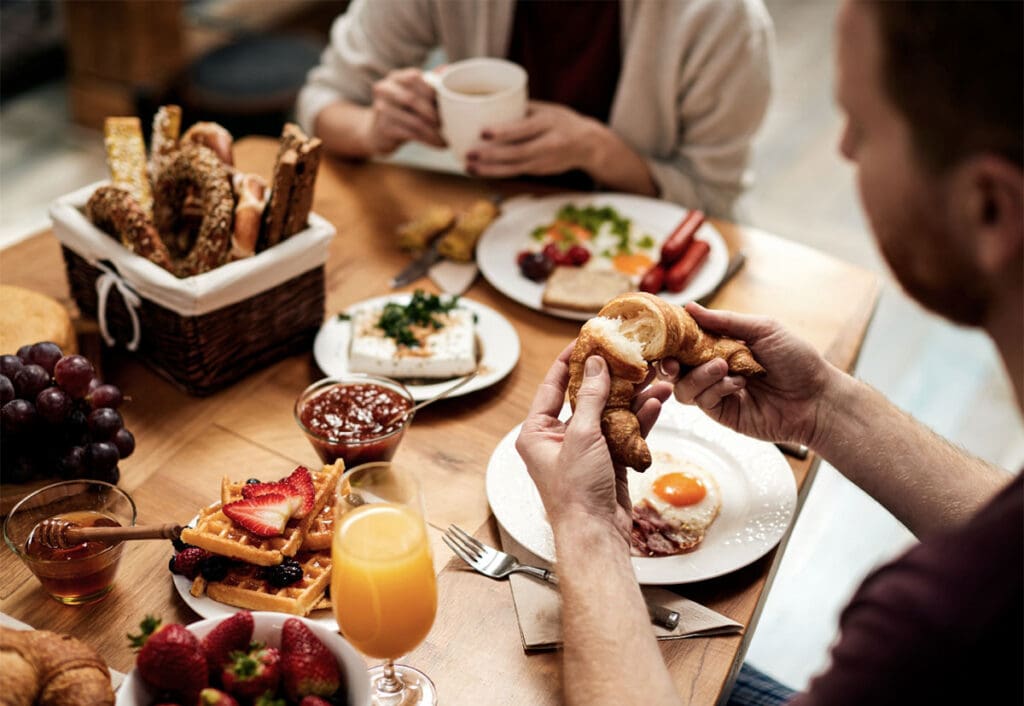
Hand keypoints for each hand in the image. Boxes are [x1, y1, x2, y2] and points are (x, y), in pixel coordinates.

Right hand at [363, 68, 444, 154]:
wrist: (378, 133)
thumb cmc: (403, 111)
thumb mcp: (414, 93)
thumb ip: (429, 82)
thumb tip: (446, 68)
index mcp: (395, 77)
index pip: (413, 77)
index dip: (431, 90)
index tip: (446, 102)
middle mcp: (384, 89)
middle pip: (412, 99)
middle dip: (433, 112)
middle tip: (448, 122)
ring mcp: (381, 109)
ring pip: (414, 120)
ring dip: (434, 131)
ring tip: (446, 137)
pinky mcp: (384, 128)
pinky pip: (411, 134)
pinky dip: (428, 140)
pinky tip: (438, 143)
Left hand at [466, 101, 597, 177]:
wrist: (588, 145)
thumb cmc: (561, 121)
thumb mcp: (546, 109)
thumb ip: (520, 108)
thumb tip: (487, 103)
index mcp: (550, 123)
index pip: (525, 128)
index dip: (504, 132)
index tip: (483, 131)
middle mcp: (549, 144)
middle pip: (517, 153)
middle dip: (491, 156)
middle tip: (469, 153)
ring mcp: (544, 161)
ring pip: (514, 168)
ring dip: (490, 170)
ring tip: (468, 167)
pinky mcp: (539, 172)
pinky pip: (515, 173)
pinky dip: (496, 173)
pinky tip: (479, 170)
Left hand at [516, 345, 671, 542]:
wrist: (596, 533)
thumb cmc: (576, 491)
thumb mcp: (580, 436)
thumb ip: (589, 398)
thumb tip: (594, 364)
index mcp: (537, 432)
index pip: (551, 386)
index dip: (568, 361)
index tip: (584, 340)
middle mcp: (558, 438)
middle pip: (585, 397)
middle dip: (610, 377)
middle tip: (628, 354)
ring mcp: (586, 449)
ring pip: (610, 413)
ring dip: (633, 397)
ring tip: (654, 376)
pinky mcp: (609, 460)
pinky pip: (625, 432)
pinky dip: (640, 418)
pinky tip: (657, 402)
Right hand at [659, 303, 837, 446]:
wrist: (817, 398)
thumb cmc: (797, 360)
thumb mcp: (763, 329)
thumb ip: (725, 321)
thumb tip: (691, 307)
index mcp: (722, 345)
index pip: (686, 341)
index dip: (672, 338)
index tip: (663, 333)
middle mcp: (714, 369)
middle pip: (675, 368)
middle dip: (669, 363)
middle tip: (673, 361)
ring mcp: (717, 392)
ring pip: (684, 387)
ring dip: (698, 375)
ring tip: (722, 367)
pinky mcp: (723, 413)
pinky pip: (702, 401)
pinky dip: (715, 389)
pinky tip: (737, 384)